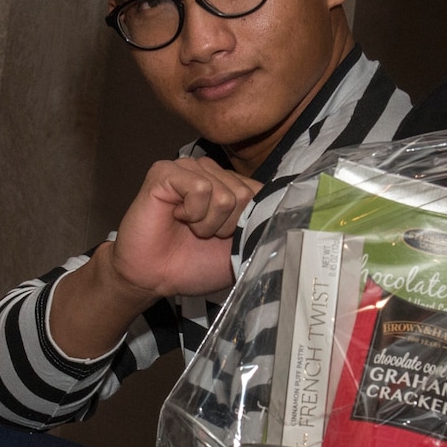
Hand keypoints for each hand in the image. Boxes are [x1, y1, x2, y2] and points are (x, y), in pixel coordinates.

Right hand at [108, 157, 262, 299]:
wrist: (153, 277)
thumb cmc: (192, 264)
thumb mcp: (239, 250)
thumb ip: (262, 230)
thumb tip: (293, 219)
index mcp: (230, 186)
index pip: (260, 193)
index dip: (246, 223)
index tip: (225, 239)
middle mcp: (211, 172)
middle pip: (244, 195)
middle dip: (225, 226)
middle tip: (201, 235)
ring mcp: (188, 168)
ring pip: (224, 194)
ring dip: (207, 223)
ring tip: (188, 227)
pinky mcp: (166, 171)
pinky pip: (200, 188)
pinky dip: (192, 213)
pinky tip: (175, 217)